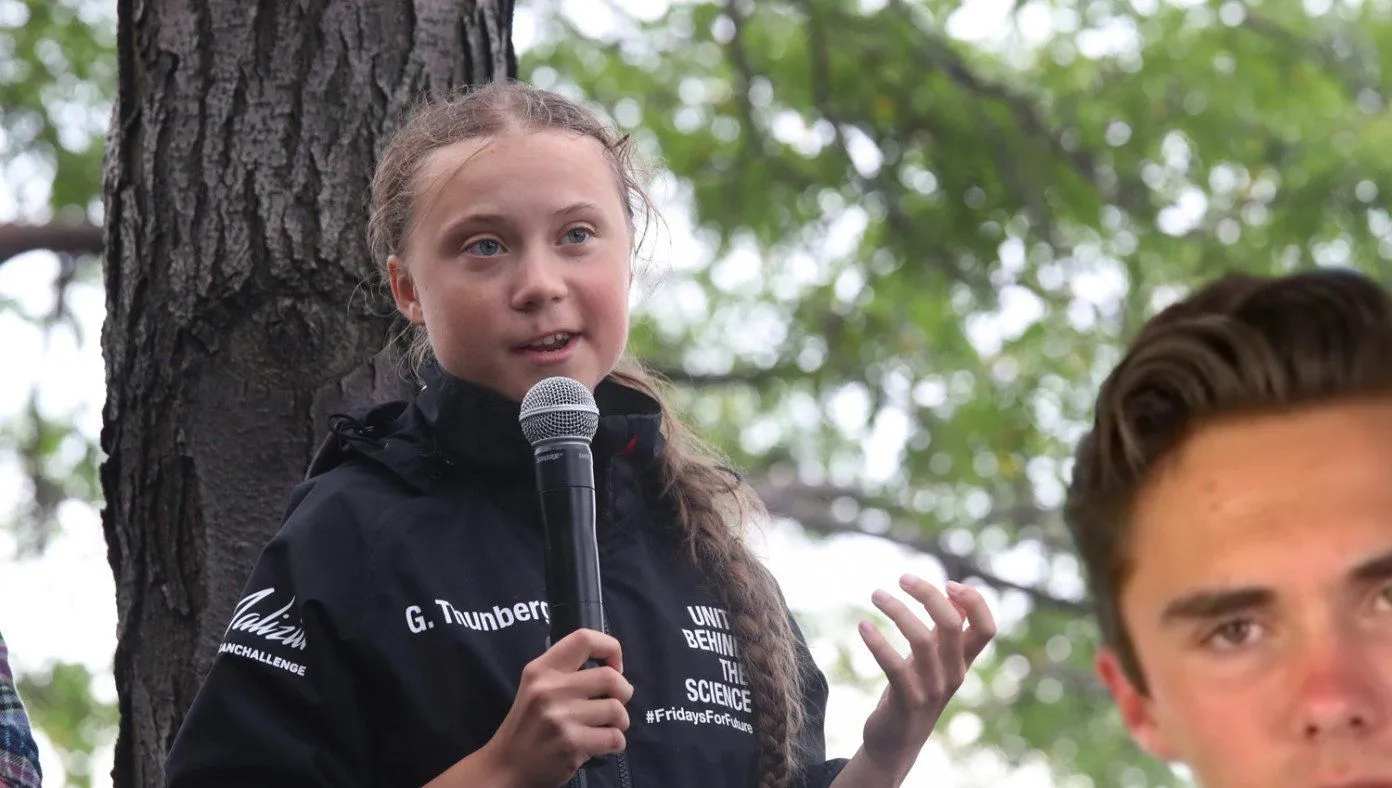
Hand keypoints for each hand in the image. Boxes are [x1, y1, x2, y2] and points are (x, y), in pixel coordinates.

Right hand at [480, 628, 633, 787]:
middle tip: (614, 703)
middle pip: (611, 678)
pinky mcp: (571, 743)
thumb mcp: (535, 687)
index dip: (610, 649)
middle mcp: (550, 689)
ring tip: (607, 727)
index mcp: (542, 669)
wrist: (505, 766)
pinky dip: (616, 743)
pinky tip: (602, 744)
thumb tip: (613, 667)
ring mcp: (560, 717)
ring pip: (617, 710)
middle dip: (623, 692)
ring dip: (620, 721)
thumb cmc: (527, 725)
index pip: (585, 639)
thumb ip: (566, 672)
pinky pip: (614, 738)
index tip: (614, 667)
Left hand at [855, 575, 995, 778]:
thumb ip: (946, 630)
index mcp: (963, 661)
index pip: (986, 629)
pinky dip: (878, 642)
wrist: (897, 742)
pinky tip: (864, 626)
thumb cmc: (916, 690)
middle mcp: (953, 674)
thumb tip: (954, 593)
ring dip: (897, 611)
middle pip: (952, 625)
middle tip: (902, 578)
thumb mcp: (935, 659)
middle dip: (928, 595)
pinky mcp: (907, 702)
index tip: (950, 583)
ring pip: (921, 641)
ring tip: (876, 595)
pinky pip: (895, 667)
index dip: (975, 602)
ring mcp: (932, 690)